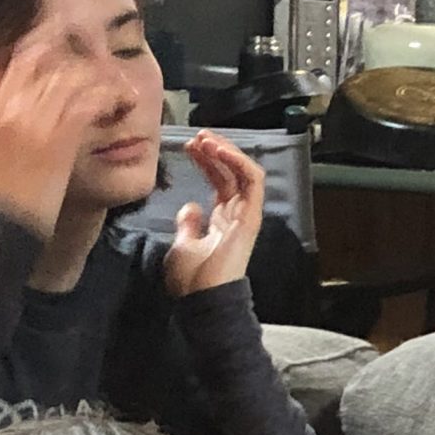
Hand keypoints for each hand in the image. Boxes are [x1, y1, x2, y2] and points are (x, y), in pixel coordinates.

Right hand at [0, 22, 132, 240]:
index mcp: (0, 106)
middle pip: (53, 61)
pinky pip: (88, 104)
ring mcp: (36, 120)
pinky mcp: (59, 139)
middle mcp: (15, 106)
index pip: (25, 55)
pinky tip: (123, 106)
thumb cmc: (3, 192)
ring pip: (75, 79)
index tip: (73, 40)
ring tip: (124, 93)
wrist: (6, 227)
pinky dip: (109, 100)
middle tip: (110, 68)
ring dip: (105, 82)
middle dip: (85, 60)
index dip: (51, 41)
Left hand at [164, 131, 264, 298]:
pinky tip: (219, 151)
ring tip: (206, 139)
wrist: (203, 298)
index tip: (188, 147)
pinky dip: (238, 162)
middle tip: (197, 136)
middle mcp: (236, 214)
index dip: (206, 162)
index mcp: (222, 220)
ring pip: (244, 173)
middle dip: (214, 151)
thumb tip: (190, 207)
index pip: (220, 181)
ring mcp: (245, 215)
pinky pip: (252, 182)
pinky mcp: (251, 217)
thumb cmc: (192, 278)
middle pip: (231, 173)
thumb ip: (188, 224)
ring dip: (227, 152)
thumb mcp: (182, 244)